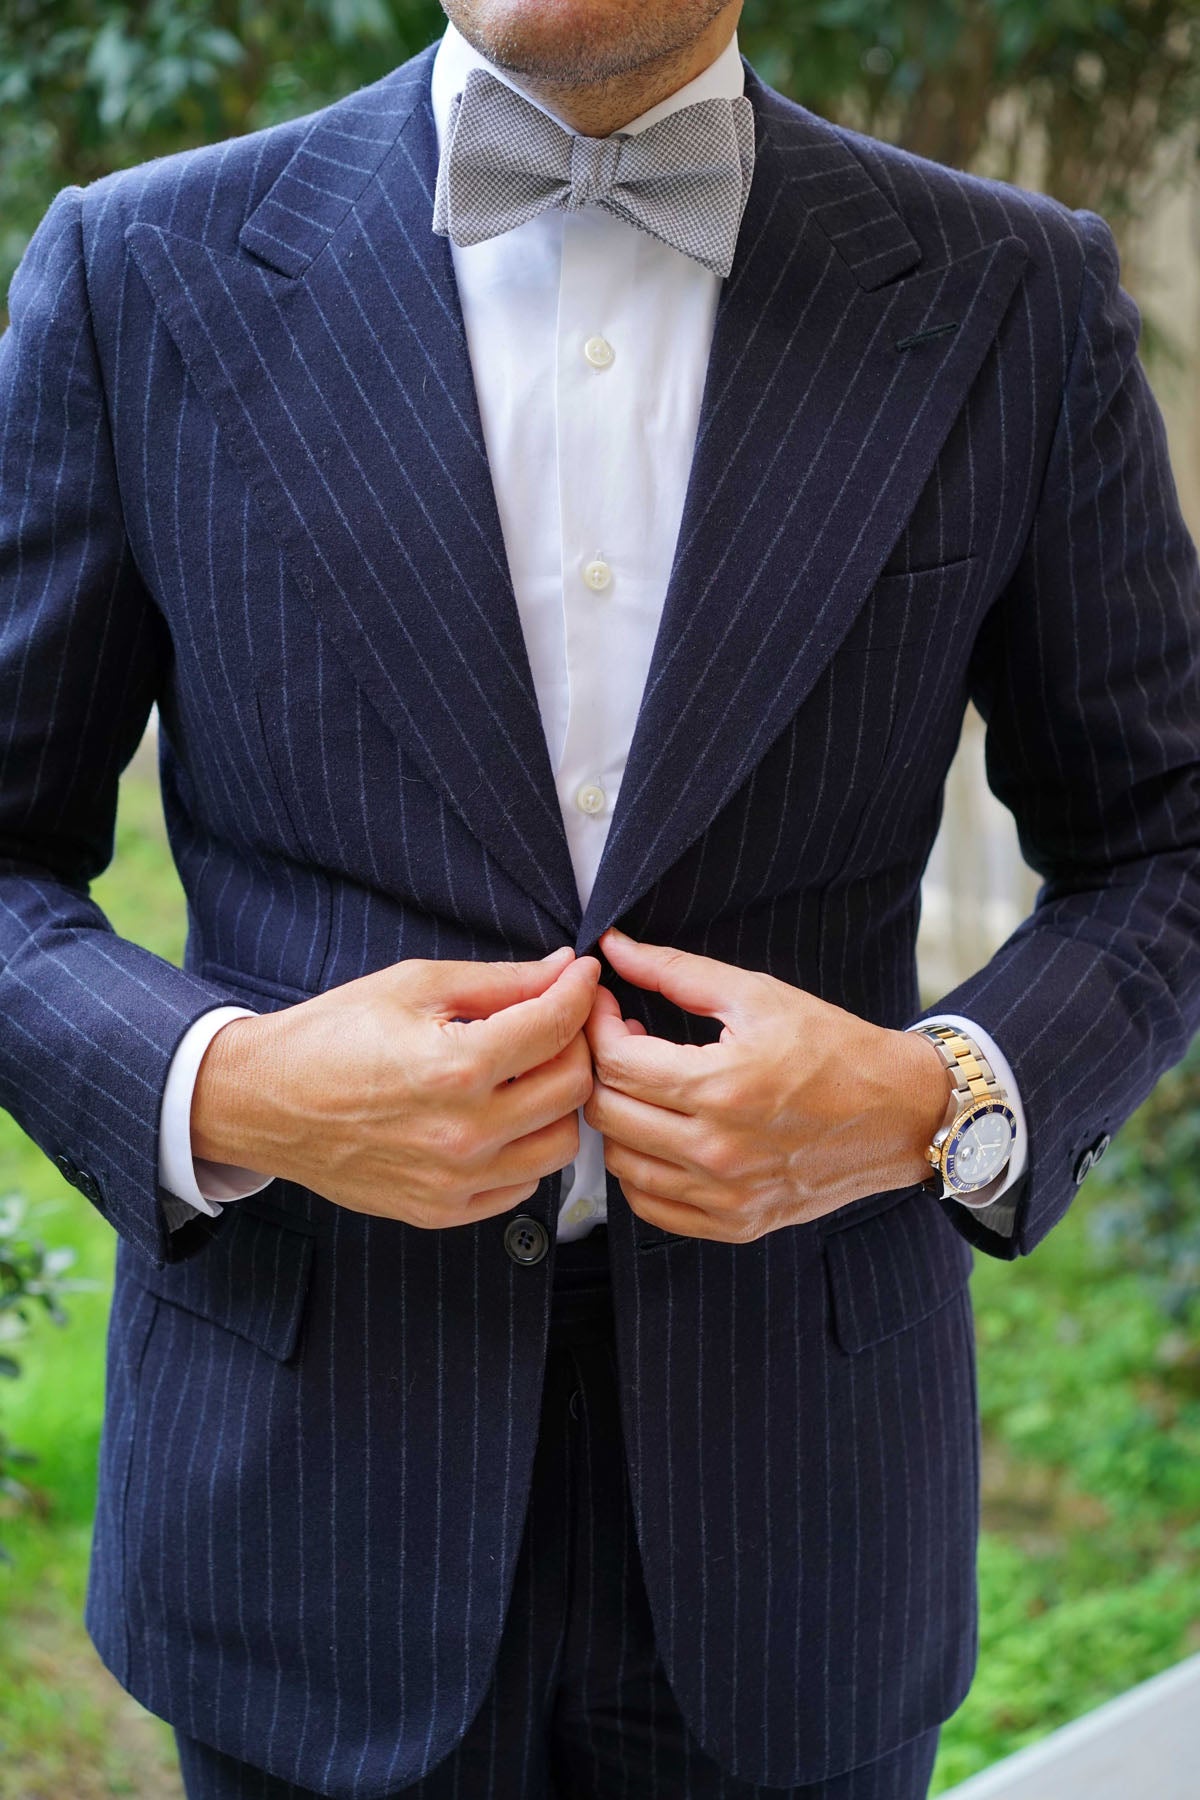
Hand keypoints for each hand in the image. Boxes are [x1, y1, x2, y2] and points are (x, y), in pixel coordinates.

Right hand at [191, 948, 599, 1227]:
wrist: (264, 1101)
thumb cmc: (332, 1036)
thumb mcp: (414, 986)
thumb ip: (500, 980)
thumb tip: (564, 969)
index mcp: (456, 1067)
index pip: (556, 1027)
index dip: (579, 992)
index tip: (581, 976)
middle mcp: (463, 1132)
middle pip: (572, 1088)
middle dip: (576, 1044)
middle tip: (558, 1021)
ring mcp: (455, 1180)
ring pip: (561, 1144)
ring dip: (558, 1103)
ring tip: (529, 1072)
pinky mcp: (442, 1210)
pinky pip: (523, 1184)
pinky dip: (526, 1147)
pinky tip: (500, 1115)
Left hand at [585, 928, 949, 1243]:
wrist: (900, 1113)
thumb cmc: (834, 1047)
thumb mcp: (757, 995)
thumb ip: (676, 971)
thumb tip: (613, 946)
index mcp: (722, 1087)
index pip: (616, 1063)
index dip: (597, 1027)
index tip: (606, 1007)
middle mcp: (718, 1150)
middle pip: (608, 1113)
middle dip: (599, 1069)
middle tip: (621, 1041)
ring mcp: (726, 1195)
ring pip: (620, 1163)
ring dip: (617, 1118)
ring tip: (643, 1086)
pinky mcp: (735, 1224)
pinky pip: (650, 1205)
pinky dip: (639, 1169)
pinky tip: (659, 1133)